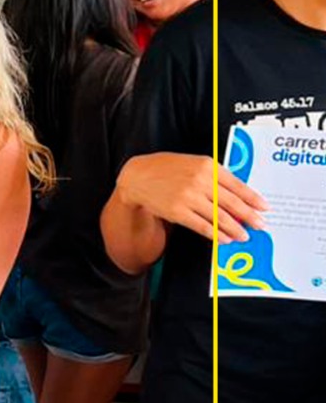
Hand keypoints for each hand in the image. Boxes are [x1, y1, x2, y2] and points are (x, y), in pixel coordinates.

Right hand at [116, 152, 266, 243]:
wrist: (138, 176)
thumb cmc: (167, 168)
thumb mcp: (194, 163)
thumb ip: (215, 175)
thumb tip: (237, 195)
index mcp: (208, 166)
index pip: (237, 185)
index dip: (253, 198)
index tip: (264, 207)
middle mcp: (200, 181)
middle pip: (232, 203)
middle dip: (249, 216)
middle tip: (260, 224)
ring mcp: (188, 197)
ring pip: (219, 217)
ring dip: (234, 229)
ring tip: (244, 235)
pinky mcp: (177, 212)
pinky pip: (202, 226)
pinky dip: (216, 234)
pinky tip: (224, 238)